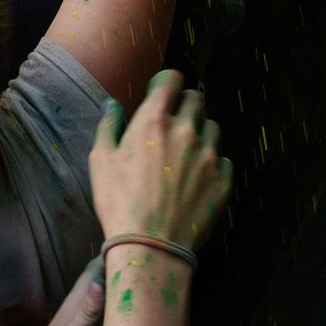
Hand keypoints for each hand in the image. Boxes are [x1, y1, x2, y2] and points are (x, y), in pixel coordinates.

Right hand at [90, 69, 232, 252]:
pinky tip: (197, 176)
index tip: (160, 92)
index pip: (172, 80)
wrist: (151, 246)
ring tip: (185, 151)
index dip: (166, 83)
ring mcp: (208, 156)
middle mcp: (186, 131)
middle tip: (173, 122)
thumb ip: (109, 126)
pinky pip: (223, 159)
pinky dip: (212, 161)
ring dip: (200, 132)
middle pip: (196, 99)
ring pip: (212, 127)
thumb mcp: (101, 160)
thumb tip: (112, 104)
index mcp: (154, 121)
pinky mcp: (223, 180)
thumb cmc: (120, 202)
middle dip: (184, 104)